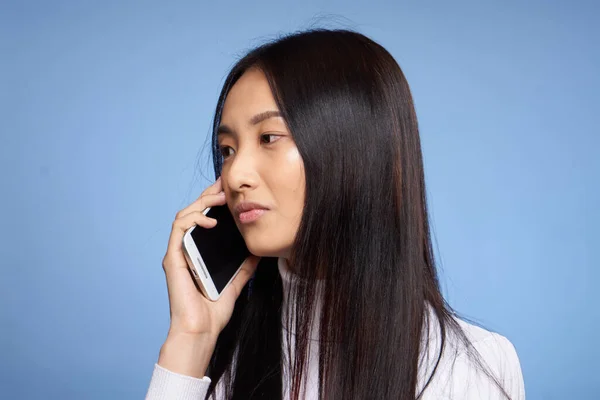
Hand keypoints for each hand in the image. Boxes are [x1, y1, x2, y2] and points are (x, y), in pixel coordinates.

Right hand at [158, 177, 259, 375]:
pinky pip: (179, 228)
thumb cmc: (213, 311)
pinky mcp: (173, 258)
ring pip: (184, 215)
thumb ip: (244, 267)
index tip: (230, 190)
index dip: (214, 202)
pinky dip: (194, 218)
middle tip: (225, 182)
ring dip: (202, 201)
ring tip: (220, 196)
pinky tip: (211, 219)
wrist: (202, 330)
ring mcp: (177, 253)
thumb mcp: (236, 283)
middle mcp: (185, 250)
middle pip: (193, 212)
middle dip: (209, 194)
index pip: (204, 219)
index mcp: (197, 253)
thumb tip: (258, 251)